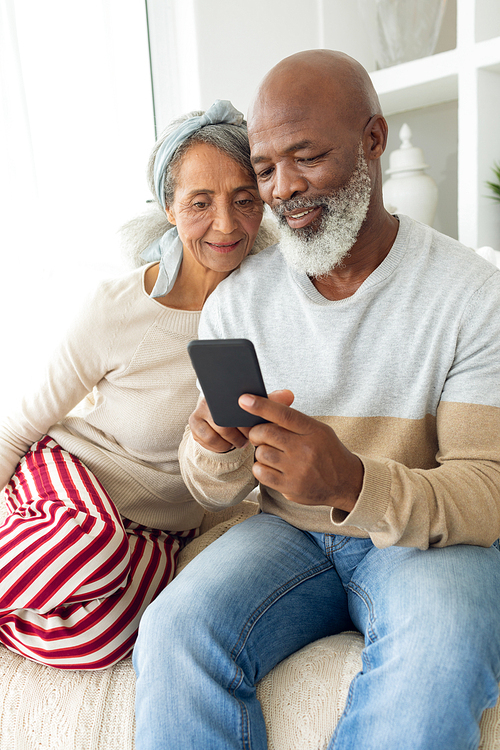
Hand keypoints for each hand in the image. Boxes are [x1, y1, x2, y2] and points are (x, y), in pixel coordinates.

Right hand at [188, 390, 294, 452]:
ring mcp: (199, 412)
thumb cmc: (242, 413)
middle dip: (242, 430)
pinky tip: (228, 444)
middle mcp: (208, 398)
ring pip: (218, 431)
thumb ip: (273, 401)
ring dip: (233, 439)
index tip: (256, 425)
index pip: (236, 400)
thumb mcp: (258, 407)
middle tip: (252, 436)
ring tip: (241, 440)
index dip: (247, 415)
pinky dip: (222, 446)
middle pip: (226, 418)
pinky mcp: (194, 427)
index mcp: (224, 388)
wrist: (220, 420)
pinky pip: (210, 441)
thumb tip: (289, 395)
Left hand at [240, 393, 362, 511]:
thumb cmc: (327, 452)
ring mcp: (297, 469)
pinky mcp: (290, 486)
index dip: (262, 406)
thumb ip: (294, 419)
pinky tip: (270, 467)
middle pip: (265, 433)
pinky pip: (261, 473)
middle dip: (257, 432)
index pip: (284, 414)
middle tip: (261, 436)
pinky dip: (260, 468)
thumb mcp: (318, 430)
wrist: (345, 482)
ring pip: (261, 453)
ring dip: (260, 451)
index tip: (244, 400)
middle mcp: (305, 449)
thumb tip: (265, 406)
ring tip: (271, 453)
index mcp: (313, 430)